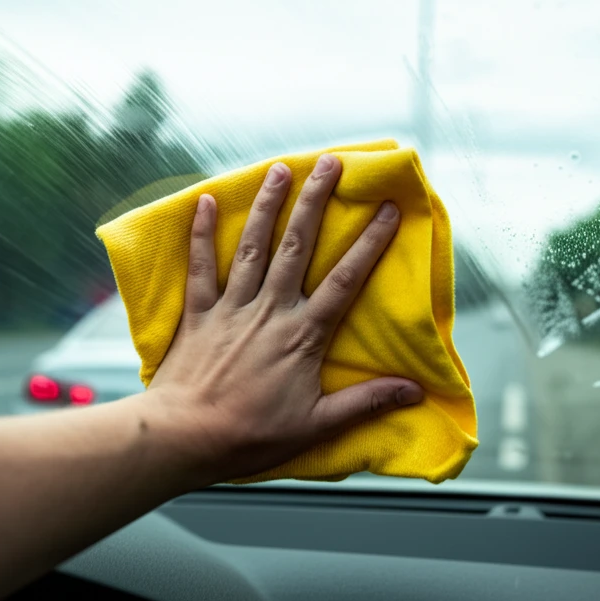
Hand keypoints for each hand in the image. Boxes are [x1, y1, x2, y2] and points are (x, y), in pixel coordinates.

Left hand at [146, 154, 422, 483]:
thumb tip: (414, 390)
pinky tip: (202, 201)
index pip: (344, 280)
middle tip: (330, 163)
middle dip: (316, 202)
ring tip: (279, 169)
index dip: (369, 243)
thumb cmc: (251, 435)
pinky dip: (200, 234)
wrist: (185, 437)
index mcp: (303, 335)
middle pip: (297, 246)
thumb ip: (366, 402)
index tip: (387, 209)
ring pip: (252, 246)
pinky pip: (200, 267)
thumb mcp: (317, 426)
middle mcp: (269, 310)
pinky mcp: (198, 314)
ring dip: (267, 205)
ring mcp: (231, 308)